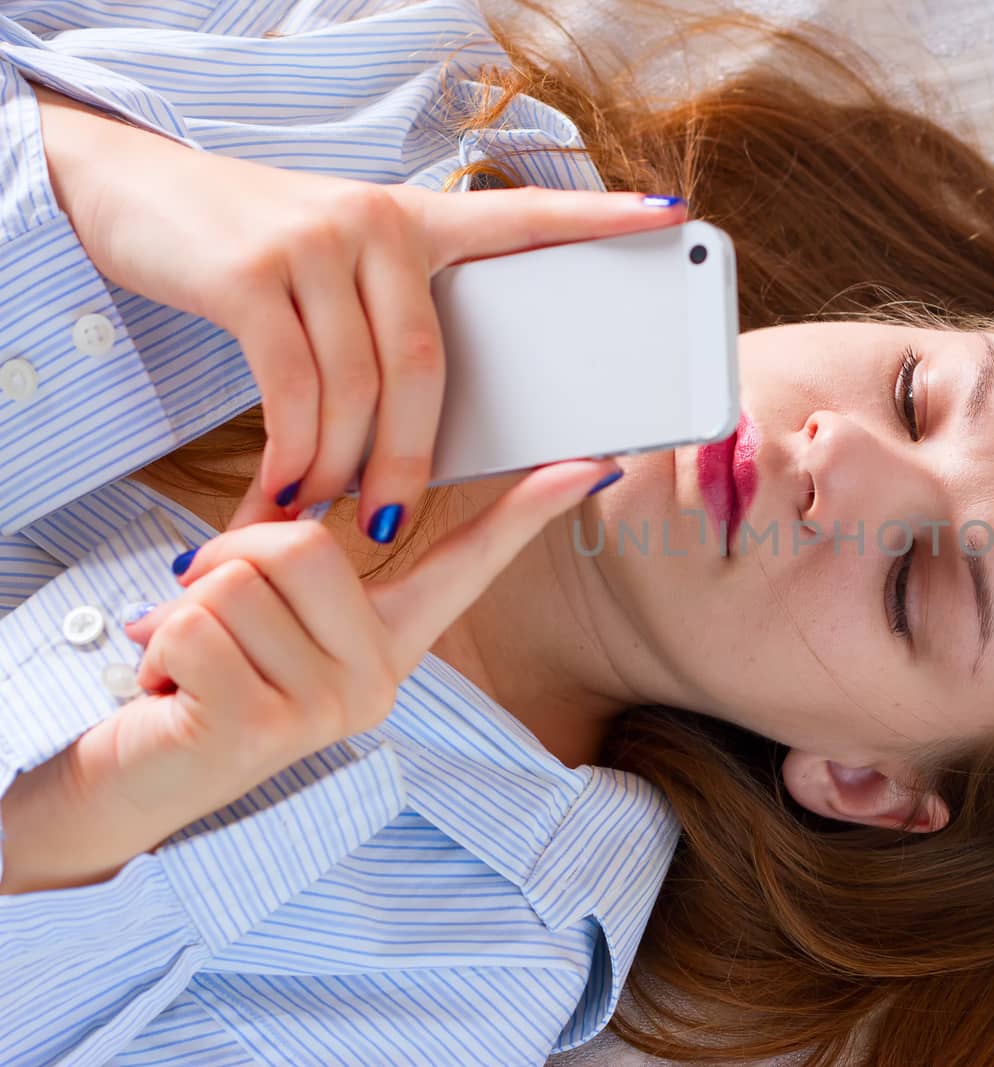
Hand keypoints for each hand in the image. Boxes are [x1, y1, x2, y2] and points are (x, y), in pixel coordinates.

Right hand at [35, 87, 682, 537]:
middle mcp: (380, 223)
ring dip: (343, 469)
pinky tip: (280, 491)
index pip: (522, 216)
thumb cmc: (261, 251)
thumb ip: (402, 319)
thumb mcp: (345, 267)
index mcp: (420, 221)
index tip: (668, 219)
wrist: (140, 192)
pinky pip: (294, 390)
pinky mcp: (254, 273)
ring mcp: (318, 243)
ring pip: (361, 389)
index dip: (598, 218)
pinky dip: (293, 454)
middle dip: (412, 460)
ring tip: (321, 513)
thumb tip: (442, 427)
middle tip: (390, 522)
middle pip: (429, 366)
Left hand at [105, 459, 619, 824]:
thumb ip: (287, 562)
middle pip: (306, 548)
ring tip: (189, 660)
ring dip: (184, 608)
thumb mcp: (258, 608)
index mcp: (390, 641)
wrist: (136, 782)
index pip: (470, 563)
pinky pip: (198, 626)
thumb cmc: (197, 678)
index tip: (591, 464)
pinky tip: (170, 692)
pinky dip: (158, 643)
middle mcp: (379, 681)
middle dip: (228, 558)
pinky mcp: (264, 730)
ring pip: (241, 583)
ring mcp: (329, 712)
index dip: (530, 509)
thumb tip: (293, 509)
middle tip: (202, 606)